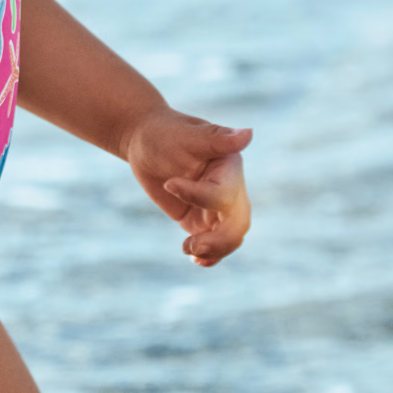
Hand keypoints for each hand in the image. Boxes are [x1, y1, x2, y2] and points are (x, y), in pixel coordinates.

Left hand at [123, 107, 251, 266]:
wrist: (144, 142)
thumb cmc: (165, 132)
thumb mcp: (187, 134)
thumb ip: (217, 138)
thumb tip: (248, 133)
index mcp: (230, 166)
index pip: (224, 193)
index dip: (198, 195)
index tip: (169, 184)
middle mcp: (231, 187)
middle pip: (238, 223)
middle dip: (219, 240)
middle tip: (189, 245)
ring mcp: (217, 206)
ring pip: (230, 237)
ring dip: (214, 249)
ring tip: (187, 249)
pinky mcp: (203, 219)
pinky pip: (214, 243)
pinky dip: (210, 255)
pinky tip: (197, 260)